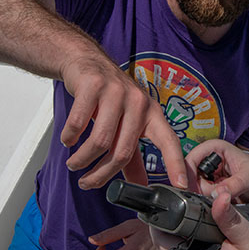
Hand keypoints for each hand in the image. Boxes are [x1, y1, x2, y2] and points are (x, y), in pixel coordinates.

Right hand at [59, 55, 186, 189]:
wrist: (88, 63)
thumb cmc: (110, 98)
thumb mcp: (126, 124)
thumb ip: (132, 156)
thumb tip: (139, 186)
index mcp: (152, 114)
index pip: (169, 141)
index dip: (176, 164)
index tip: (181, 186)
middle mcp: (138, 102)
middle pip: (122, 152)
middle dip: (101, 175)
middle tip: (87, 183)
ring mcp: (116, 92)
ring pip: (99, 141)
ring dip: (81, 159)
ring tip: (74, 164)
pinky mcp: (93, 86)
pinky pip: (78, 124)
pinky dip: (69, 138)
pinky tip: (68, 140)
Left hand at [150, 191, 248, 249]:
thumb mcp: (247, 235)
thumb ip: (229, 217)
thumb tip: (220, 196)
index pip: (165, 242)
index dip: (164, 221)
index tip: (169, 204)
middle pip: (168, 245)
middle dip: (174, 225)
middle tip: (185, 207)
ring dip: (182, 234)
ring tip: (194, 218)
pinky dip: (191, 243)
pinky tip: (203, 232)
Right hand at [185, 140, 248, 202]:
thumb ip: (234, 185)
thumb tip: (218, 194)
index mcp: (215, 147)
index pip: (192, 158)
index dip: (188, 174)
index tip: (191, 190)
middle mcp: (206, 156)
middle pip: (189, 173)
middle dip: (197, 187)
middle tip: (211, 196)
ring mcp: (205, 169)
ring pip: (192, 183)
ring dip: (201, 193)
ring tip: (218, 196)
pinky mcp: (205, 181)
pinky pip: (197, 190)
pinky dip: (203, 196)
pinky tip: (214, 198)